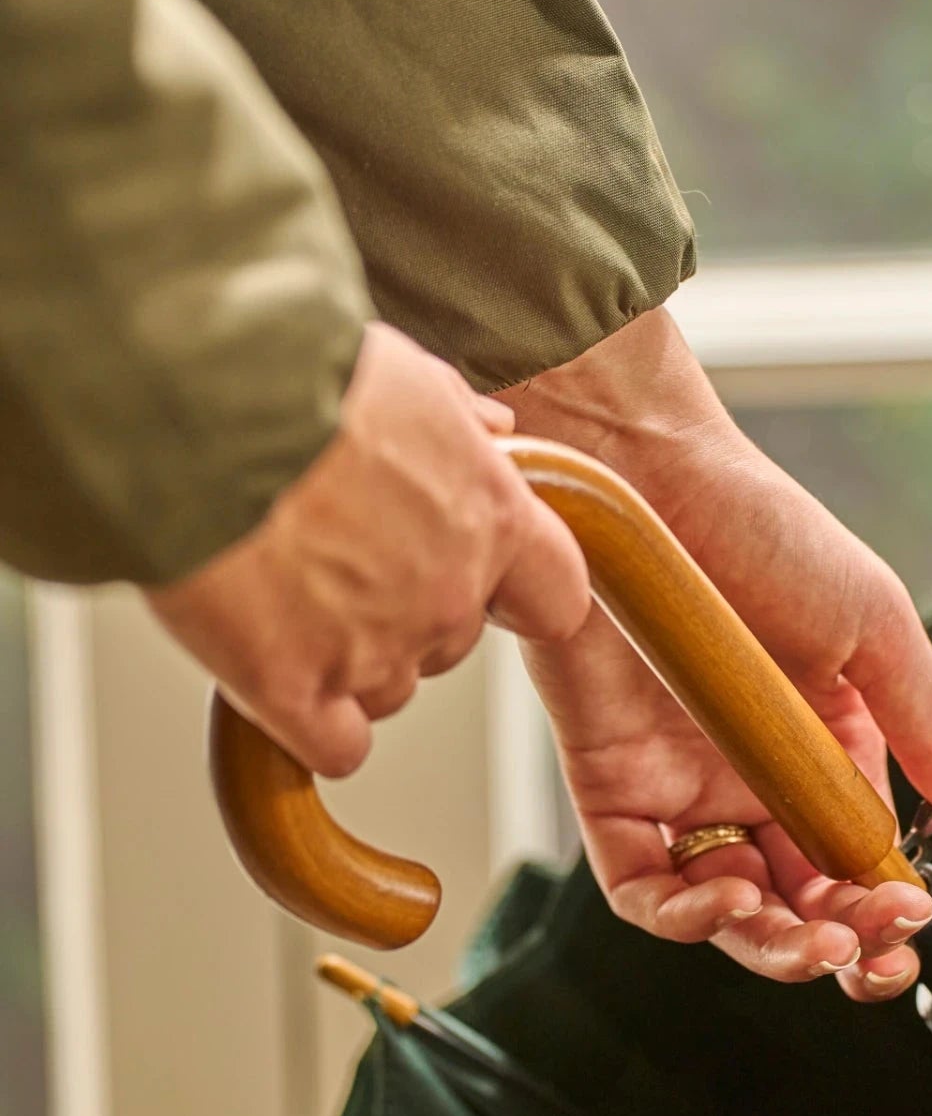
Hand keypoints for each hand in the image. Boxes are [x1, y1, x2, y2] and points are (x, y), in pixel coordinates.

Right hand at [148, 322, 589, 775]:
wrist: (192, 399)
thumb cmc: (294, 369)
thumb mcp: (403, 371)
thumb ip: (456, 416)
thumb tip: (493, 429)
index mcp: (491, 517)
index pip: (555, 595)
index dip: (519, 596)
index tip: (489, 585)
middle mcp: (449, 595)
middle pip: (450, 643)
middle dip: (405, 613)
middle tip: (336, 558)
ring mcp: (374, 650)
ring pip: (388, 691)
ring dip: (348, 661)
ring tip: (282, 592)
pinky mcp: (294, 691)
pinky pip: (337, 746)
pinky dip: (311, 724)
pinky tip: (276, 678)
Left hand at [500, 310, 931, 1000]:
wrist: (647, 474)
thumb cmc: (766, 533)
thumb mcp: (877, 632)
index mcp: (829, 751)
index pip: (861, 864)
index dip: (885, 913)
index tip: (908, 926)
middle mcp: (756, 781)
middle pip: (797, 903)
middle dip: (834, 943)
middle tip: (859, 947)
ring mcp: (683, 789)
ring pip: (725, 913)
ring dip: (769, 944)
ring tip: (805, 936)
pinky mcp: (612, 788)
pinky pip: (642, 886)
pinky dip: (684, 915)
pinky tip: (728, 899)